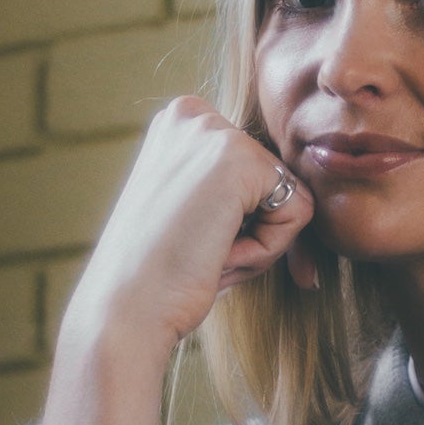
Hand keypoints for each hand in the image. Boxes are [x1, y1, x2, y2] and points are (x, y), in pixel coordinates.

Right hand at [42, 96, 317, 424]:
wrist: (125, 310)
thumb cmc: (158, 275)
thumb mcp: (193, 212)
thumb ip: (231, 188)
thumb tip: (297, 191)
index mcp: (179, 122)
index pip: (255, 173)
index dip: (239, 224)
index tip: (191, 243)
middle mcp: (194, 114)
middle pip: (275, 182)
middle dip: (251, 233)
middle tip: (197, 254)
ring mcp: (215, 132)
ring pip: (290, 198)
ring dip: (259, 244)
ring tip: (204, 254)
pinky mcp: (240, 160)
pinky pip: (298, 213)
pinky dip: (267, 249)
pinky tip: (217, 254)